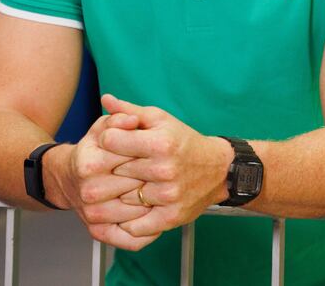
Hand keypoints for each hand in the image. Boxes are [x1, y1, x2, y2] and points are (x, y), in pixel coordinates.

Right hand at [49, 112, 161, 250]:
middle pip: (138, 186)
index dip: (149, 153)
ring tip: (157, 190)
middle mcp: (89, 192)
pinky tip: (152, 213)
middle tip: (161, 171)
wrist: (67, 179)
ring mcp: (93, 215)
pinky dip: (148, 230)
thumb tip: (134, 119)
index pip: (133, 159)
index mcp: (91, 164)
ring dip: (153, 203)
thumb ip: (119, 119)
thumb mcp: (102, 127)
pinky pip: (133, 238)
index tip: (156, 151)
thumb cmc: (92, 151)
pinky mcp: (99, 233)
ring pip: (140, 213)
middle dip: (153, 177)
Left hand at [98, 94, 232, 236]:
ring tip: (131, 183)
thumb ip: (130, 111)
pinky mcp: (171, 217)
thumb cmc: (184, 142)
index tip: (115, 143)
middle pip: (115, 169)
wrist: (218, 169)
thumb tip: (106, 99)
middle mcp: (164, 170)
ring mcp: (168, 196)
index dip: (109, 140)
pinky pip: (136, 225)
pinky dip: (130, 219)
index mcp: (160, 143)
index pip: (110, 141)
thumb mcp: (160, 120)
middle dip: (115, 166)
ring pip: (123, 197)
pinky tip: (134, 207)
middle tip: (122, 164)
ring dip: (123, 192)